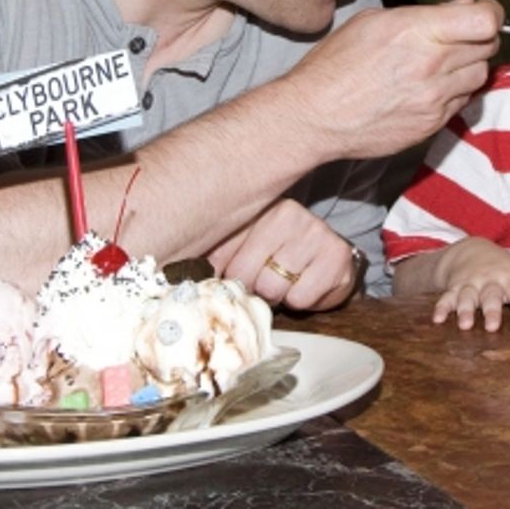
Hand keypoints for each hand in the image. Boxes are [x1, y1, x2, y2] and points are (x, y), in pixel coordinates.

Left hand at [206, 199, 360, 310]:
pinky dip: (303, 301)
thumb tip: (173, 269)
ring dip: (279, 295)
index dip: (225, 276)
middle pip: (244, 275)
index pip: (218, 254)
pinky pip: (301, 298)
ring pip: (273, 289)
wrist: (329, 261)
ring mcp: (312, 230)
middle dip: (253, 288)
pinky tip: (308, 283)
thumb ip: (210, 255)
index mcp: (254, 208)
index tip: (234, 273)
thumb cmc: (277, 258)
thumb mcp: (239, 249)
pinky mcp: (335, 254)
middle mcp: (285, 212)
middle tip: (267, 278)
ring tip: (288, 279)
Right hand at [283, 0, 502, 160]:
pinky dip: (454, 91)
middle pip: (487, 46)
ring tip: (442, 62)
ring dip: (469, 65)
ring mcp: (434, 98)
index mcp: (417, 31)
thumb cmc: (335, 65)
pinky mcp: (432, 124)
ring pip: (480, 75)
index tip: (481, 11)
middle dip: (479, 36)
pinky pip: (462, 102)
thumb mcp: (374, 22)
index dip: (490, 12)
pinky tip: (429, 86)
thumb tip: (463, 7)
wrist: (314, 116)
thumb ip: (425, 14)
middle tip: (460, 34)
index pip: (485, 20)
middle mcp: (432, 65)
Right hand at [430, 238, 509, 330]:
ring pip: (466, 297)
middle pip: (490, 296)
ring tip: (464, 325)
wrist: (470, 249)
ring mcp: (469, 283)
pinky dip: (441, 308)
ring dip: (464, 310)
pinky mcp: (453, 287)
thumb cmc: (503, 266)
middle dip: (491, 310)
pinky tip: (437, 320)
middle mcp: (489, 280)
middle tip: (492, 326)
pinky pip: (445, 297)